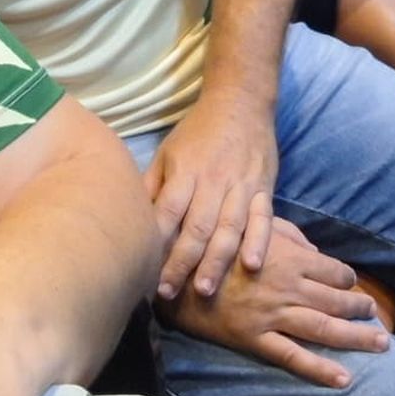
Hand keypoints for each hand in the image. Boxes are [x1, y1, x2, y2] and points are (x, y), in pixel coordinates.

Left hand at [147, 92, 277, 299]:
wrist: (242, 101)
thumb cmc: (198, 130)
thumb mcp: (168, 152)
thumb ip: (153, 186)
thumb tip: (130, 217)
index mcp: (185, 172)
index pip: (168, 213)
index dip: (156, 245)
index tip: (144, 274)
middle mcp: (213, 181)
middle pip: (196, 227)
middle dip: (182, 262)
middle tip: (169, 293)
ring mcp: (241, 185)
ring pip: (228, 228)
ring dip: (217, 261)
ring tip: (204, 289)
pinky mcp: (264, 188)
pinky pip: (263, 218)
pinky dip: (260, 241)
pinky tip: (254, 265)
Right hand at [157, 218, 387, 387]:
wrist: (178, 272)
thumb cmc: (216, 245)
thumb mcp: (252, 227)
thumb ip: (286, 235)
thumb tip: (313, 249)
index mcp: (289, 258)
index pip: (333, 270)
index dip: (347, 279)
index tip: (354, 285)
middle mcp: (289, 287)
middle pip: (337, 300)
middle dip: (361, 309)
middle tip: (378, 317)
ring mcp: (274, 315)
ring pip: (325, 328)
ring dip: (357, 337)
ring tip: (380, 344)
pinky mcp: (257, 339)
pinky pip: (294, 356)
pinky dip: (321, 368)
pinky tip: (344, 378)